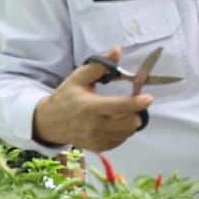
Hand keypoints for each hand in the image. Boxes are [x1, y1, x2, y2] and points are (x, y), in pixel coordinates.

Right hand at [31, 46, 152, 151]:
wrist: (49, 123)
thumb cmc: (66, 97)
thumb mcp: (78, 78)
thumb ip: (99, 65)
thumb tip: (117, 50)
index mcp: (89, 107)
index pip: (117, 107)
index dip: (135, 104)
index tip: (148, 98)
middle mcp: (94, 125)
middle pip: (128, 123)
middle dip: (137, 112)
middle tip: (135, 104)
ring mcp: (97, 139)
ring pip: (128, 132)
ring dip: (131, 121)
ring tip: (124, 112)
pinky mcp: (99, 147)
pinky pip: (121, 140)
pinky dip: (124, 131)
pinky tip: (116, 122)